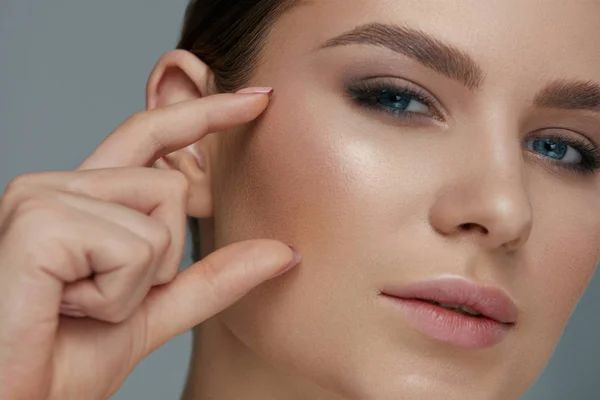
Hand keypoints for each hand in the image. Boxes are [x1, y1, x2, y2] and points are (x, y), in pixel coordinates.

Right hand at [0, 90, 299, 399]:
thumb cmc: (63, 358)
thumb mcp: (153, 310)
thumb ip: (214, 277)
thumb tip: (282, 251)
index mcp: (82, 200)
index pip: (153, 138)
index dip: (208, 113)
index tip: (259, 99)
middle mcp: (58, 185)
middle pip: (171, 185)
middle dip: (160, 259)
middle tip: (100, 300)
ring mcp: (43, 196)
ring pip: (159, 214)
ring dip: (136, 285)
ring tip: (77, 307)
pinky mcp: (40, 221)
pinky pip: (134, 246)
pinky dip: (117, 296)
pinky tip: (64, 307)